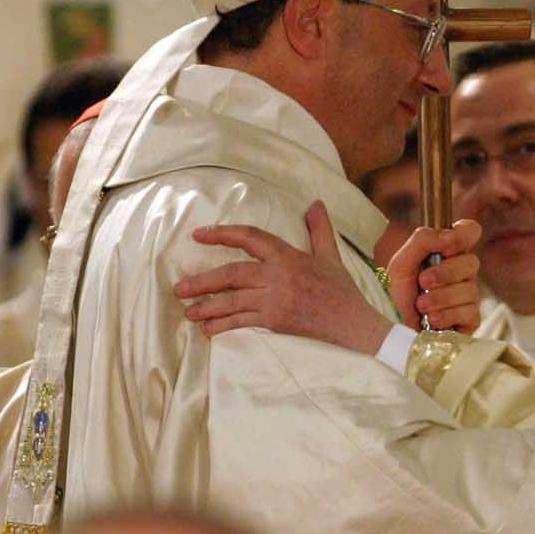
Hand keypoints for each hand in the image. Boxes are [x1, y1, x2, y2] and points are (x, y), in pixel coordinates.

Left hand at [174, 201, 388, 353]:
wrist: (354, 324)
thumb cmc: (342, 291)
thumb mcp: (331, 256)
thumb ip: (319, 229)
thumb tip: (315, 204)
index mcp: (289, 256)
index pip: (250, 237)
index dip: (223, 234)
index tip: (199, 235)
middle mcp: (279, 275)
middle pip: (233, 273)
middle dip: (203, 281)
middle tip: (179, 288)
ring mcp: (276, 299)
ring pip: (233, 300)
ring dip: (207, 306)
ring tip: (187, 311)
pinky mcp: (276, 320)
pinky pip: (243, 321)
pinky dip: (222, 326)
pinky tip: (207, 329)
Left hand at [385, 219, 481, 332]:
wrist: (394, 329)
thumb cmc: (398, 296)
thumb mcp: (401, 264)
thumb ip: (422, 241)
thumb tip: (447, 235)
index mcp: (448, 254)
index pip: (469, 231)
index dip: (461, 236)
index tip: (444, 247)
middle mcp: (462, 273)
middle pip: (471, 262)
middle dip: (444, 273)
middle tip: (422, 282)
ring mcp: (469, 296)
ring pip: (470, 290)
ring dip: (440, 298)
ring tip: (421, 306)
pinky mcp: (471, 320)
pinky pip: (470, 312)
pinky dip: (447, 315)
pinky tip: (432, 320)